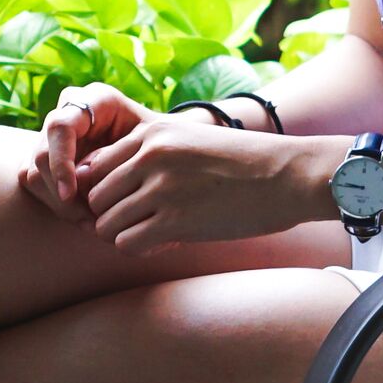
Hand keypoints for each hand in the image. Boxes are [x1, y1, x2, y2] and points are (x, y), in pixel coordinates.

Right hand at [25, 82, 148, 217]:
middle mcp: (68, 111)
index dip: (60, 162)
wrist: (160, 155)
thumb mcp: (151, 148)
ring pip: (33, 173)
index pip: (60, 127)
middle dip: (61, 193)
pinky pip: (36, 183)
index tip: (71, 194)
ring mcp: (53, 134)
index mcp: (95, 99)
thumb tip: (81, 179)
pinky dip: (58, 206)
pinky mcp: (45, 156)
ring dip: (60, 204)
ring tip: (92, 223)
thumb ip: (118, 157)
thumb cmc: (160, 148)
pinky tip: (84, 219)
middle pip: (42, 155)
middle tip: (89, 220)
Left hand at [77, 117, 334, 252]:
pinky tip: (162, 243)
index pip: (95, 167)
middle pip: (95, 197)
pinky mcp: (175, 221)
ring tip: (151, 234)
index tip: (126, 202)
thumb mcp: (188, 139)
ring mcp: (161, 189)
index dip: (105, 191)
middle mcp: (150, 157)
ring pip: (106, 224)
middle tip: (137, 223)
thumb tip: (106, 185)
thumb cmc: (240, 162)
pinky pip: (127, 243)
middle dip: (110, 215)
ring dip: (124, 234)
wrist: (287, 176)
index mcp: (150, 133)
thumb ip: (148, 154)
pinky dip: (139, 248)